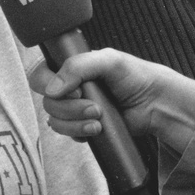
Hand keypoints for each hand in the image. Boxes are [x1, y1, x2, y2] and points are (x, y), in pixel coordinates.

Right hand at [39, 48, 194, 142]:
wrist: (155, 103)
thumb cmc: (135, 76)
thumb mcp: (109, 60)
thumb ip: (78, 66)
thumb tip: (52, 89)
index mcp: (71, 67)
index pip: (40, 74)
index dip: (48, 84)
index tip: (74, 89)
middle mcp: (69, 87)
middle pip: (47, 102)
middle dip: (69, 107)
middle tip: (93, 106)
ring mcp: (75, 108)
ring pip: (54, 120)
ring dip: (75, 122)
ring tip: (99, 117)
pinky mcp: (82, 126)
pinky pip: (67, 134)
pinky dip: (80, 132)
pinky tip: (98, 128)